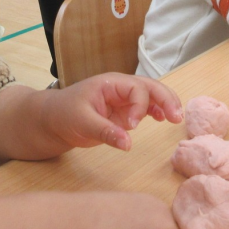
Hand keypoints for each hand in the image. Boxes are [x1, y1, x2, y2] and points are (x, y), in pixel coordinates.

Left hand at [44, 74, 181, 150]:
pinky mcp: (123, 112)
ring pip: (151, 96)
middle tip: (176, 117)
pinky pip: (145, 108)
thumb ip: (106, 132)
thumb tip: (128, 144)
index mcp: (111, 84)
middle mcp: (120, 88)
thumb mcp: (82, 123)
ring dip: (165, 104)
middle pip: (150, 87)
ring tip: (176, 118)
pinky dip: (156, 111)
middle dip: (165, 99)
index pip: (136, 89)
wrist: (52, 120)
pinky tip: (163, 119)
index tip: (132, 126)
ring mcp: (123, 100)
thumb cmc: (64, 114)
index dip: (140, 106)